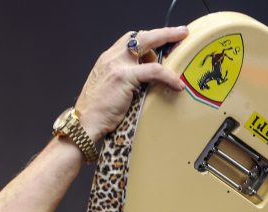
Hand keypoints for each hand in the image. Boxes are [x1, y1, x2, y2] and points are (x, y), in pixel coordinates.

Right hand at [74, 26, 188, 141]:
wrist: (86, 122)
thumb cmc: (99, 111)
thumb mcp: (111, 88)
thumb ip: (127, 79)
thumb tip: (148, 81)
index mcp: (108, 59)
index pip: (130, 41)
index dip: (148, 39)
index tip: (163, 41)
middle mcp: (111, 57)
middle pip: (140, 35)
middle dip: (163, 33)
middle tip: (180, 33)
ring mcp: (117, 65)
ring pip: (147, 43)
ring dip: (168, 43)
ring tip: (182, 52)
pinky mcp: (124, 77)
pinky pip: (153, 71)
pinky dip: (167, 76)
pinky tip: (176, 84)